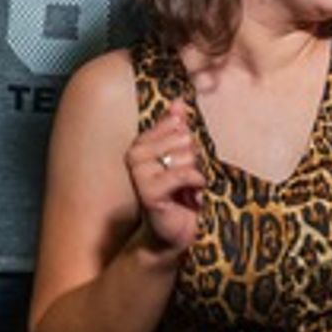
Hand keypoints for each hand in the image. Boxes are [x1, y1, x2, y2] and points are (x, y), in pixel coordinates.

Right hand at [124, 100, 205, 253]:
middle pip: (181, 137)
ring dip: (195, 171)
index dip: (190, 141)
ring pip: (182, 155)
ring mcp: (139, 174)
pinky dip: (196, 182)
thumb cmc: (182, 192)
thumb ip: (178, 129)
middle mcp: (135, 156)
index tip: (188, 158)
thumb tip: (178, 102)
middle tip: (189, 176)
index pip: (174, 124)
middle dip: (195, 157)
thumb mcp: (183, 156)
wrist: (176, 230)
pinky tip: (195, 192)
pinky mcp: (147, 193)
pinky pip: (181, 174)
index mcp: (142, 144)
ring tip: (190, 186)